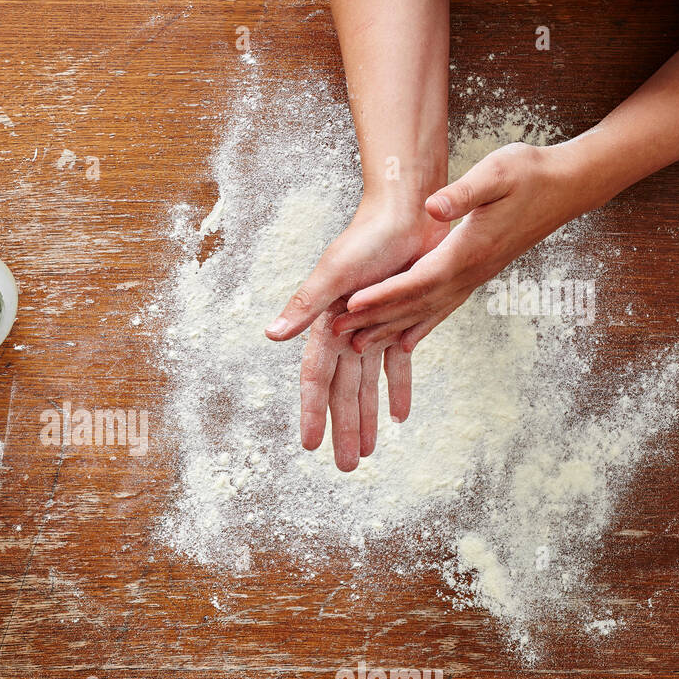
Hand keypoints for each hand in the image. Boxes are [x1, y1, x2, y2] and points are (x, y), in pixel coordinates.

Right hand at [265, 199, 446, 470]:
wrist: (408, 211)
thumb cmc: (367, 238)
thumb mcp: (335, 273)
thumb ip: (304, 305)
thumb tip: (271, 334)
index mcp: (326, 325)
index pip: (316, 380)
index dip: (312, 413)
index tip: (310, 445)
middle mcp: (346, 332)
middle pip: (342, 392)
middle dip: (343, 429)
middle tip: (345, 467)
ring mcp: (371, 329)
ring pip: (367, 385)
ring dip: (367, 418)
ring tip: (367, 453)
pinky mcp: (398, 321)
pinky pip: (397, 365)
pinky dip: (398, 389)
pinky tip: (400, 416)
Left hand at [332, 142, 588, 350]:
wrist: (568, 186)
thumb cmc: (530, 172)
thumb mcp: (498, 171)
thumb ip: (464, 192)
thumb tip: (434, 206)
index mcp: (468, 250)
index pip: (416, 279)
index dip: (383, 293)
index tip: (351, 302)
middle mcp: (469, 273)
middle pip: (413, 305)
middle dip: (373, 319)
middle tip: (336, 334)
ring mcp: (474, 279)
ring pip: (425, 313)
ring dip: (389, 330)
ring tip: (356, 345)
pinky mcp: (477, 276)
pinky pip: (442, 310)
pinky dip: (419, 327)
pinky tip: (403, 344)